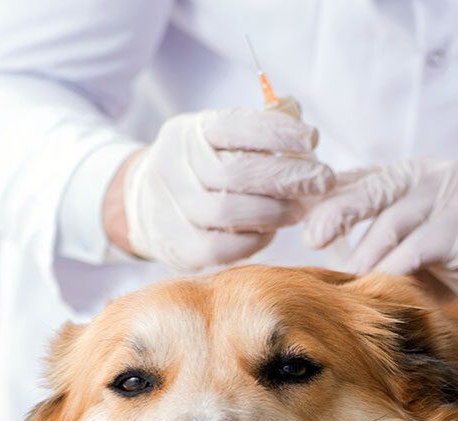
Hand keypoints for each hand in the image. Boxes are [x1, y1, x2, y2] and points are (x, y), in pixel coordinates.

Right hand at [104, 107, 333, 271]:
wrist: (142, 207)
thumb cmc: (196, 169)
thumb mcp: (214, 138)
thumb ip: (254, 136)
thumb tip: (306, 140)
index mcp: (188, 134)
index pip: (234, 128)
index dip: (277, 133)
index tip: (312, 139)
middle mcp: (173, 168)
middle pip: (235, 174)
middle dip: (286, 176)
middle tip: (322, 180)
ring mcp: (171, 211)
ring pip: (228, 212)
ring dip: (274, 211)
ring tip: (299, 209)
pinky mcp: (179, 248)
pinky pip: (223, 247)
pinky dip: (255, 239)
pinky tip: (271, 230)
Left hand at [304, 158, 457, 289]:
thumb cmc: (440, 257)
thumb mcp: (401, 239)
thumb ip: (367, 232)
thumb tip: (313, 235)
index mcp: (405, 177)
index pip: (357, 180)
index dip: (325, 196)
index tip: (300, 217)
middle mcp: (425, 180)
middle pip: (369, 192)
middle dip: (335, 214)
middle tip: (313, 238)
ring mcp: (446, 200)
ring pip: (389, 226)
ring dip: (364, 259)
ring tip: (350, 280)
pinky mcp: (457, 231)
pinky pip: (413, 252)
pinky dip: (391, 272)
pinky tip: (380, 286)